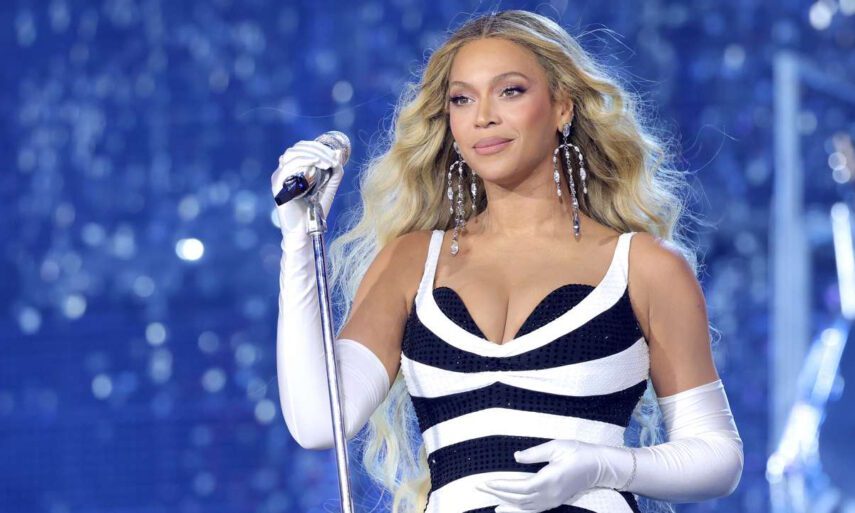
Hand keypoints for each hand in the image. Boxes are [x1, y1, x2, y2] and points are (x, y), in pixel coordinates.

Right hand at [270, 140, 344, 234]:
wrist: (306, 232)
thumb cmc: (315, 212)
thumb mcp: (328, 188)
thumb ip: (334, 173)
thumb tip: (339, 155)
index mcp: (292, 170)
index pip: (301, 148)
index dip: (318, 146)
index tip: (334, 155)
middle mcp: (283, 171)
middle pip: (297, 148)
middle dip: (318, 149)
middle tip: (332, 159)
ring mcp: (279, 178)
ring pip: (292, 154)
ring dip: (313, 154)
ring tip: (328, 162)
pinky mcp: (278, 187)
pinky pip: (287, 167)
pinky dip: (304, 161)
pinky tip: (318, 164)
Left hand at [475, 439, 608, 512]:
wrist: (600, 467)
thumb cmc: (579, 452)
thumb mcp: (556, 446)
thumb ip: (535, 453)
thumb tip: (516, 457)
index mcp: (549, 480)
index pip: (519, 487)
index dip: (501, 486)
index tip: (486, 483)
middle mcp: (549, 494)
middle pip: (518, 499)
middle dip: (497, 494)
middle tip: (479, 488)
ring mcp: (553, 500)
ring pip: (525, 507)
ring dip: (507, 504)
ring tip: (491, 501)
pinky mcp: (555, 501)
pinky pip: (534, 510)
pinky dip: (520, 511)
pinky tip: (510, 509)